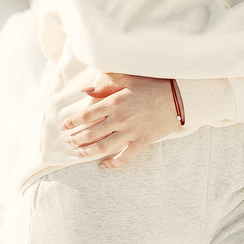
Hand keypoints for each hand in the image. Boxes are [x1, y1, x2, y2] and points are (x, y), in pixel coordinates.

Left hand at [59, 73, 179, 168]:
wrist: (179, 98)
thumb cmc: (153, 85)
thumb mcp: (128, 78)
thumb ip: (106, 83)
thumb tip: (86, 91)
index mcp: (115, 102)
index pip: (86, 116)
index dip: (72, 123)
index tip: (64, 127)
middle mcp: (120, 119)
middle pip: (91, 133)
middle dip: (76, 139)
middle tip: (68, 141)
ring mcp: (131, 132)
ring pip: (103, 147)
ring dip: (87, 152)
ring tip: (77, 153)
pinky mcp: (142, 142)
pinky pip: (124, 157)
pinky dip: (113, 164)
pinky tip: (103, 165)